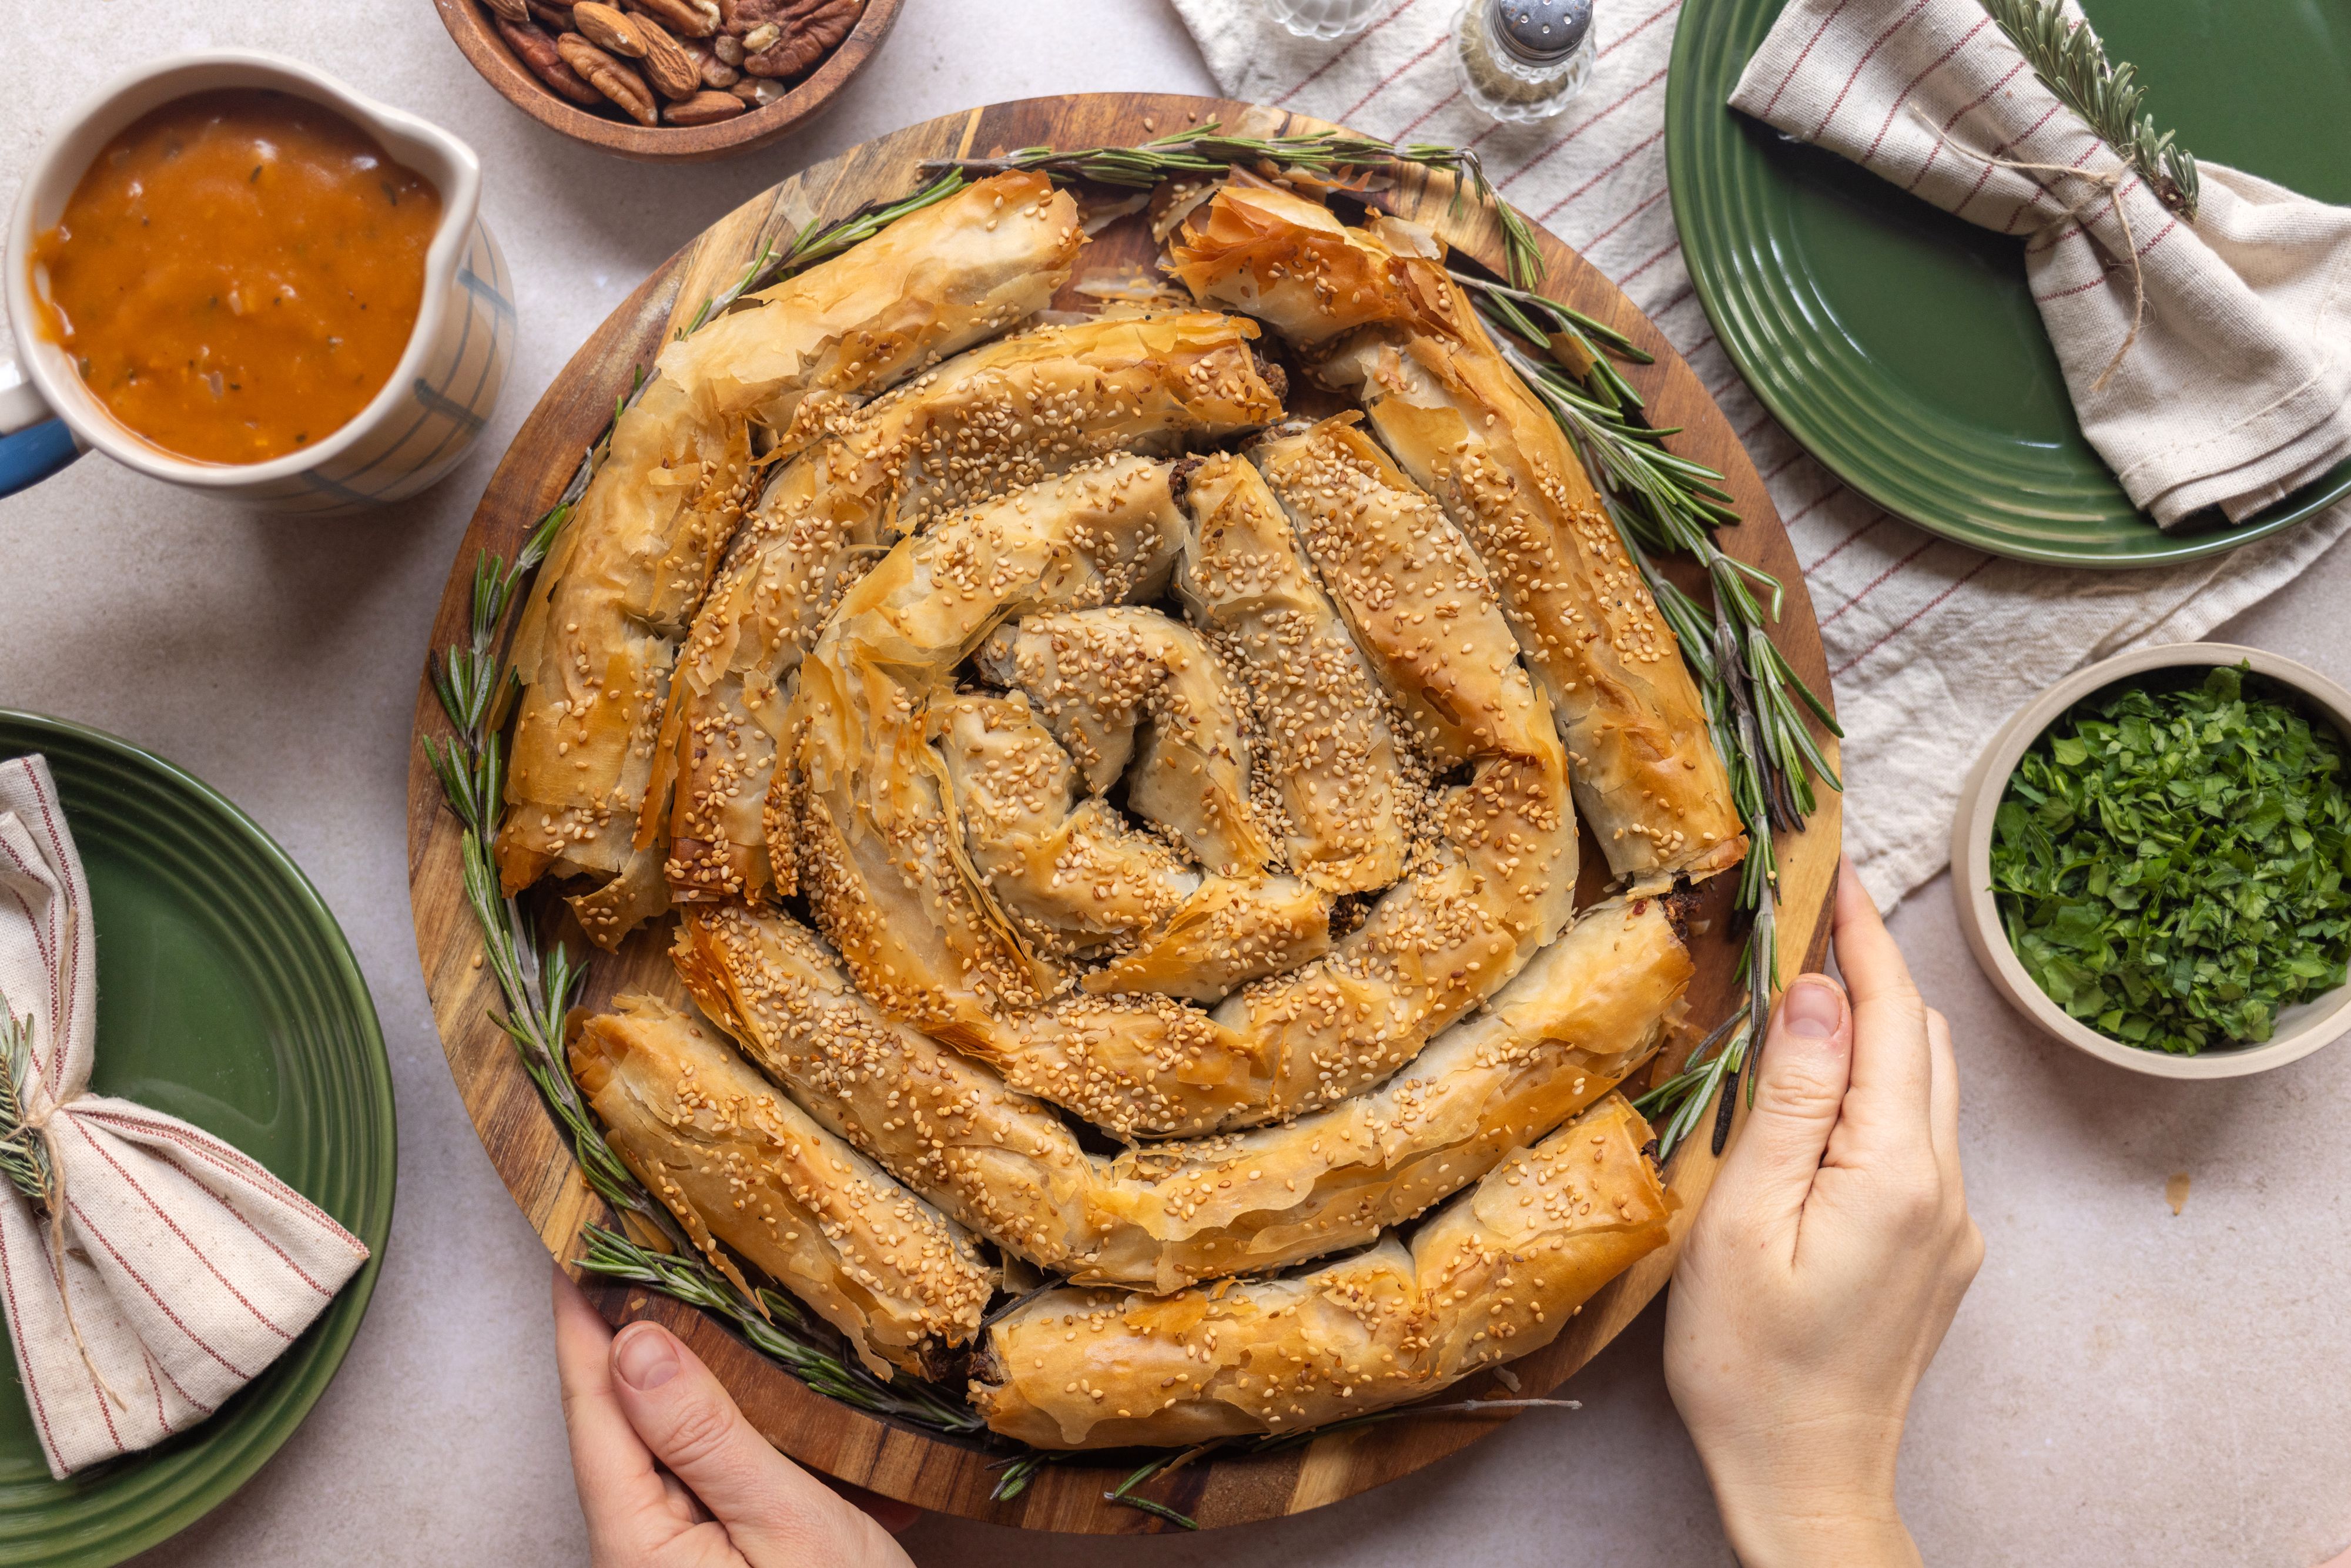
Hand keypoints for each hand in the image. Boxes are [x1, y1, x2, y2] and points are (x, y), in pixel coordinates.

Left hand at [553, 1263, 916, 1567]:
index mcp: (639, 1543)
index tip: (568, 1245)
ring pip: (660, 1448)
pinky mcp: (716, 1564)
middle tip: (626, 1246)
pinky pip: (702, 1481)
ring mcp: (676, 1561)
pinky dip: (720, 1424)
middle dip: (620, 1337)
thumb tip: (634, 1345)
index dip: (578, 1324)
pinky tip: (741, 1387)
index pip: (592, 1409)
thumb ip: (707, 1438)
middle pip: (617, 1424)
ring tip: (681, 1296)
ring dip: (673, 1375)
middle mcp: (639, 1553)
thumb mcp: (786, 1526)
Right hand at [1664, 855, 1981, 1567]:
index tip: (1832, 868)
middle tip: (1814, 906)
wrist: (1804, 1480)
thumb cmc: (1749, 1364)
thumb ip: (1789, 1103)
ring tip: (1816, 976)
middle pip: (1919, 1042)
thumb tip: (1816, 994)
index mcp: (1895, 1174)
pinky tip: (1827, 1083)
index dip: (1861, 936)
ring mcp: (1952, 1225)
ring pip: (1925, 1088)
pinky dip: (1880, 1083)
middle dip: (1874, 967)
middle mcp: (1945, 1190)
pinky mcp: (1940, 1252)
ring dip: (1880, 1023)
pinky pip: (1918, 1137)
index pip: (1886, 1019)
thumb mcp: (1744, 1223)